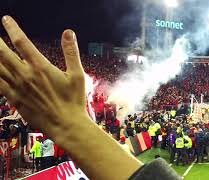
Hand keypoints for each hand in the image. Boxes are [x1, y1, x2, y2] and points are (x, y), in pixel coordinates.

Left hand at [0, 16, 85, 137]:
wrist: (66, 125)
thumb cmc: (73, 100)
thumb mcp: (77, 75)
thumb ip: (71, 52)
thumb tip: (68, 33)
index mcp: (41, 67)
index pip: (22, 42)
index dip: (12, 29)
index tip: (6, 20)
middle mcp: (26, 76)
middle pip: (3, 54)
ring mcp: (18, 88)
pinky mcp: (15, 100)